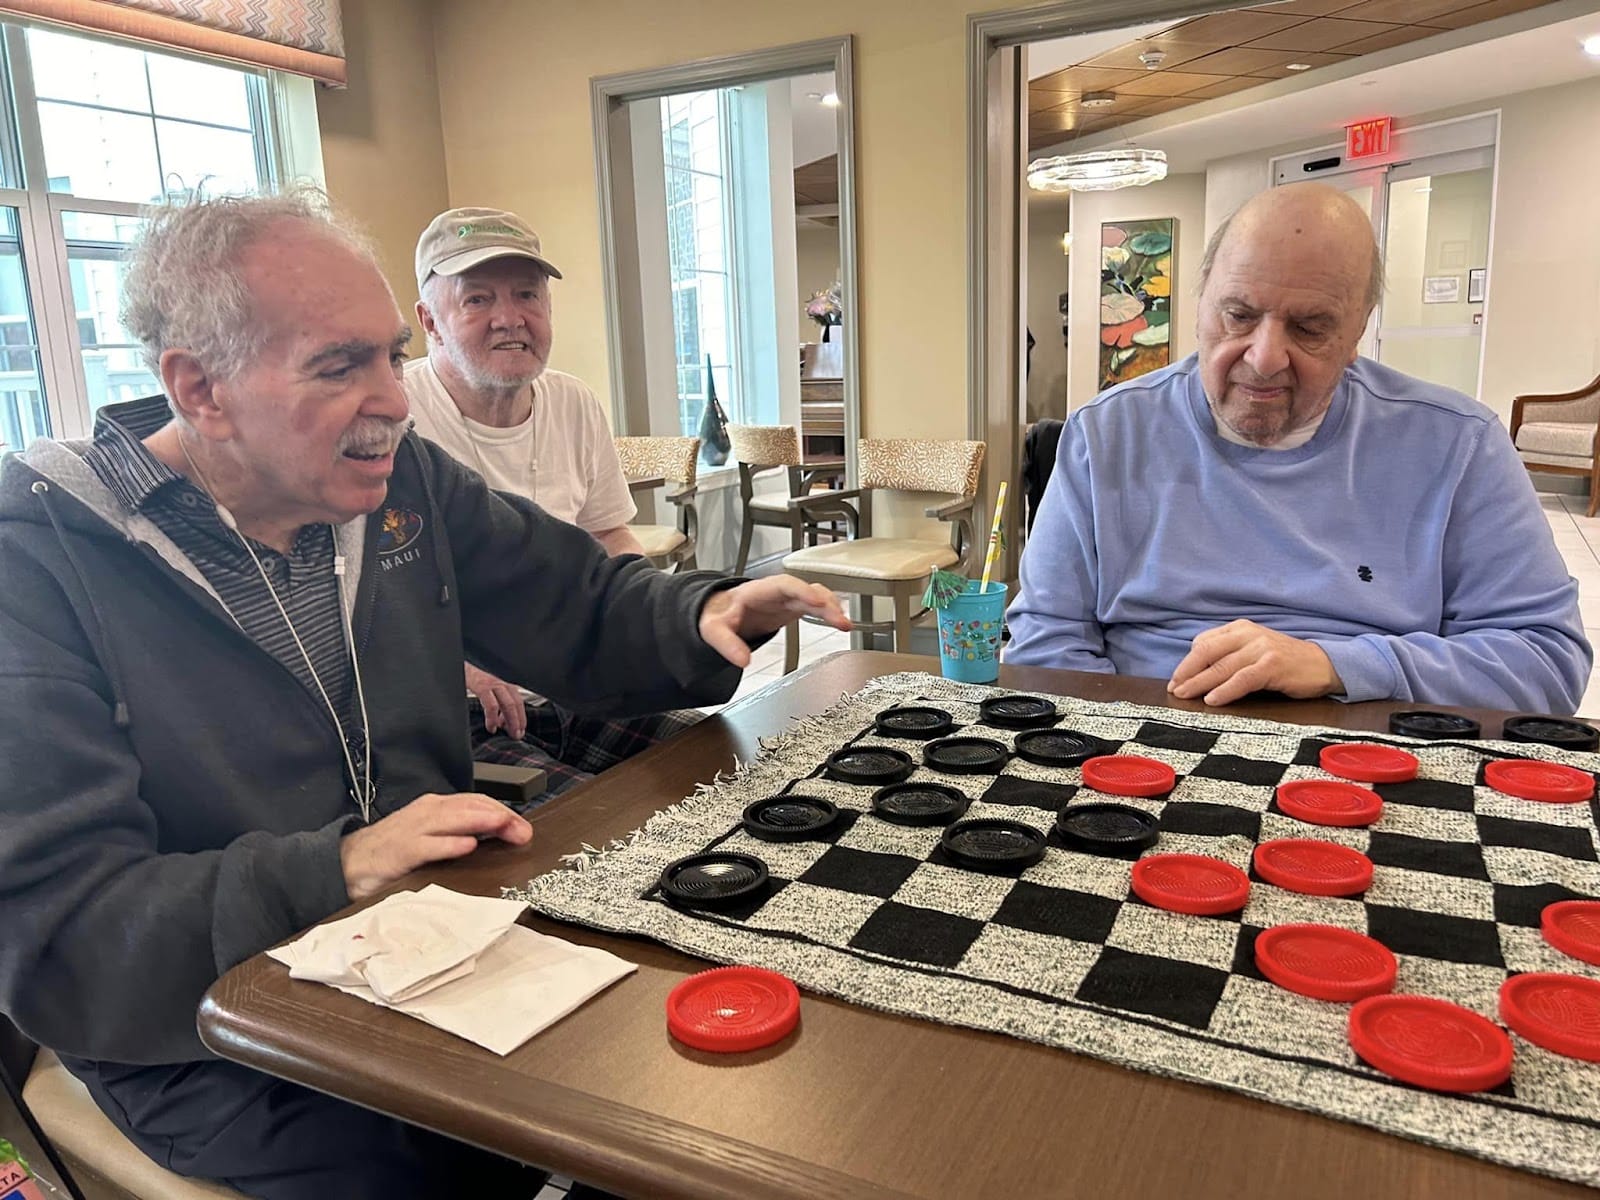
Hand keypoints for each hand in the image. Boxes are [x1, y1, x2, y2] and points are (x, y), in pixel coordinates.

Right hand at [339, 792, 532, 900]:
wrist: (347, 862)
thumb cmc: (393, 850)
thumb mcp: (430, 837)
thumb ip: (458, 834)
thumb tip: (497, 838)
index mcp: (436, 807)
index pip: (477, 803)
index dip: (503, 813)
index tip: (524, 828)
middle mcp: (427, 812)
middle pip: (470, 808)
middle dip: (500, 818)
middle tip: (524, 832)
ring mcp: (413, 829)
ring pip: (452, 819)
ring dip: (481, 822)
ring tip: (504, 826)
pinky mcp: (400, 850)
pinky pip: (428, 845)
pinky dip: (448, 844)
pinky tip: (467, 846)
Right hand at [465, 663, 525, 738]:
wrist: (456, 667)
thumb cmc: (471, 679)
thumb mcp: (487, 690)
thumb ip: (496, 704)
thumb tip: (502, 722)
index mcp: (503, 684)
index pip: (518, 701)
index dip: (521, 717)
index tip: (520, 730)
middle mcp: (500, 682)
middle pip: (516, 703)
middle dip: (518, 721)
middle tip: (517, 735)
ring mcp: (492, 683)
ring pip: (508, 704)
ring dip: (510, 721)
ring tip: (508, 732)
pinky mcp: (481, 686)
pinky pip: (492, 704)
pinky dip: (493, 718)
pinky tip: (491, 726)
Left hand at [699, 576, 850, 667]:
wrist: (720, 612)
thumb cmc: (719, 614)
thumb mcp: (713, 629)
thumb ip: (726, 644)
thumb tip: (742, 660)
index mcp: (757, 591)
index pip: (784, 585)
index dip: (802, 591)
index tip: (816, 601)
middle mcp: (776, 592)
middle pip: (805, 590)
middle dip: (824, 603)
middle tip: (838, 619)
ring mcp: (786, 598)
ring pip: (815, 596)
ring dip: (831, 608)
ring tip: (844, 624)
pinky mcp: (793, 607)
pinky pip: (815, 605)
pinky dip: (829, 612)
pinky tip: (840, 622)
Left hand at [1167, 620, 1342, 705]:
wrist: (1322, 664)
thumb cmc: (1282, 661)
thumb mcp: (1252, 649)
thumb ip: (1228, 653)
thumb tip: (1195, 669)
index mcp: (1239, 628)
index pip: (1203, 642)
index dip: (1186, 662)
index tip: (1176, 679)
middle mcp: (1247, 634)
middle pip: (1207, 652)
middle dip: (1187, 672)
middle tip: (1174, 689)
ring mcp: (1261, 649)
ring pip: (1221, 667)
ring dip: (1199, 683)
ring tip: (1185, 695)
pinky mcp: (1272, 666)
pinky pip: (1242, 679)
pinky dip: (1225, 690)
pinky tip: (1212, 700)